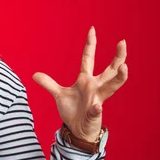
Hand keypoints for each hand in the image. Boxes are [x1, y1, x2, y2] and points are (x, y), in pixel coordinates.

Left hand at [32, 27, 127, 141]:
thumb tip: (34, 74)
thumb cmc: (73, 110)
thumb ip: (49, 84)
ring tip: (125, 67)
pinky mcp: (95, 114)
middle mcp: (95, 87)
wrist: (77, 130)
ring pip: (112, 86)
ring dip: (119, 77)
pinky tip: (96, 106)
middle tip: (122, 42)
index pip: (88, 58)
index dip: (90, 44)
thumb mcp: (58, 95)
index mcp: (85, 80)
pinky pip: (96, 110)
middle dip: (118, 57)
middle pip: (110, 69)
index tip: (92, 29)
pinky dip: (96, 109)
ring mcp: (97, 100)